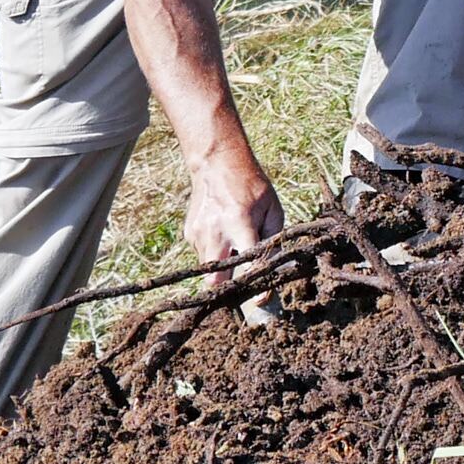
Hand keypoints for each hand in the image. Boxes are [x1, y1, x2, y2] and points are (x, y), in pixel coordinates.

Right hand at [183, 160, 283, 289]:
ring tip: (235, 251)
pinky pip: (204, 256)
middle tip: (244, 288)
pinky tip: (223, 236)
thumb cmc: (250, 185)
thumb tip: (273, 267)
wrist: (216, 163)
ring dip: (224, 270)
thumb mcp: (272, 208)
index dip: (256, 286)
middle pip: (216, 280)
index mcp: (239, 223)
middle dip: (229, 290)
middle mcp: (215, 231)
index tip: (262, 300)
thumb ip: (273, 239)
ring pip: (210, 270)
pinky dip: (216, 254)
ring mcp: (199, 233)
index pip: (248, 264)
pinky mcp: (190, 234)